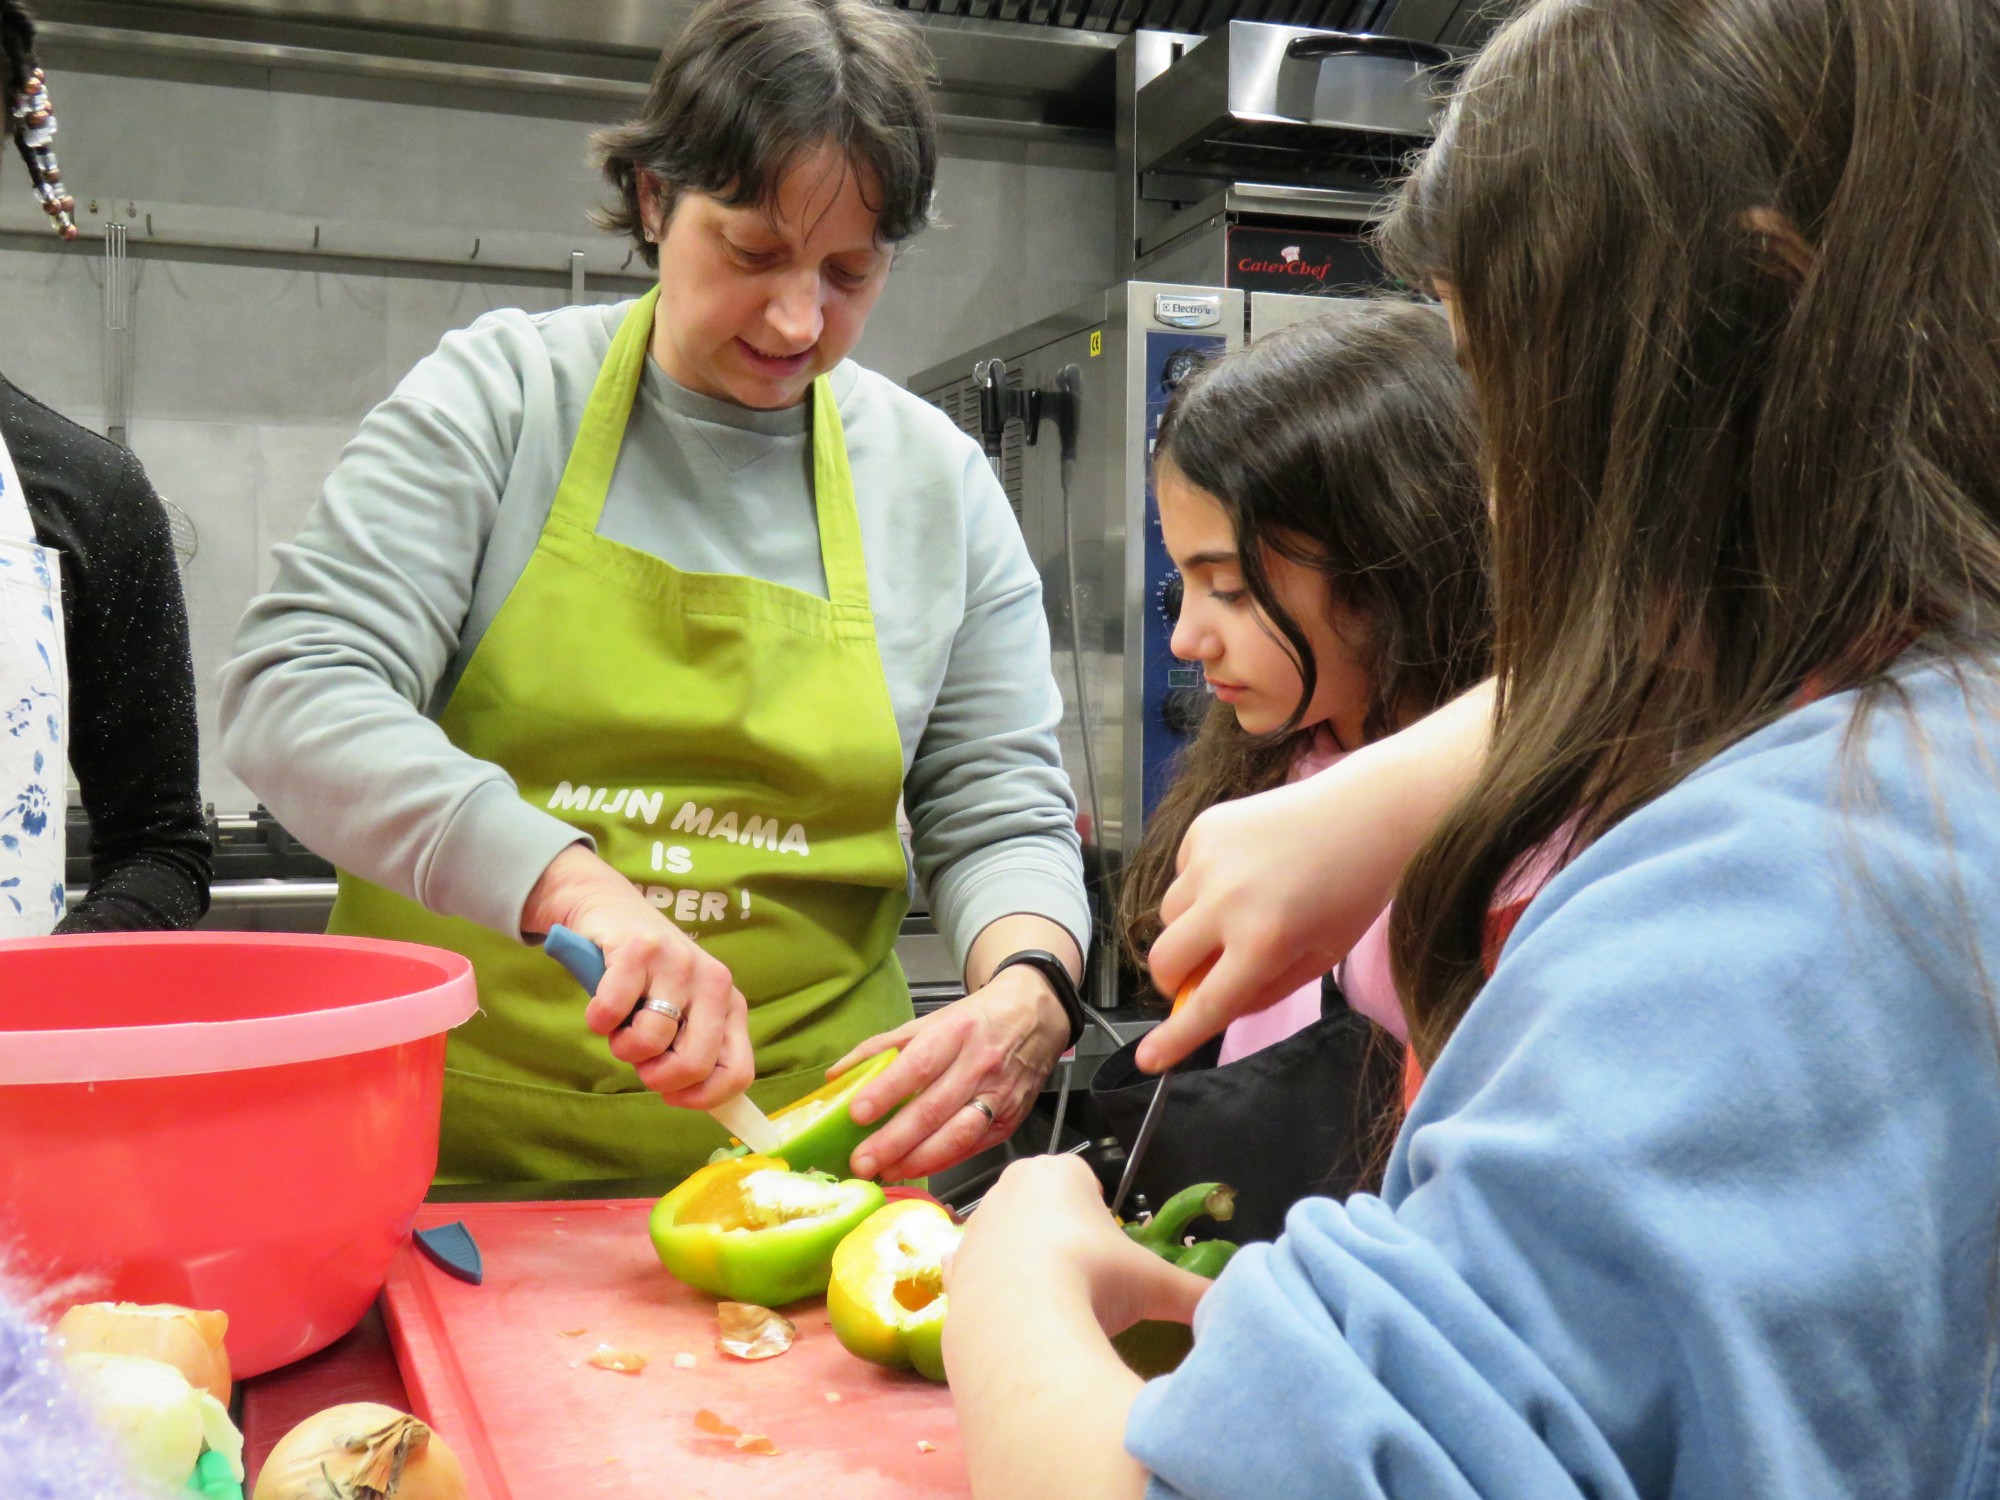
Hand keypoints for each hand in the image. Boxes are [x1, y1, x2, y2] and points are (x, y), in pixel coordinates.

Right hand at [522, 844, 752, 1109]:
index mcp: (730, 1005)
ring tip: (620, 1024)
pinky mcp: (640, 948)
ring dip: (622, 1046)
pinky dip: (598, 1019)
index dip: (702, 1098)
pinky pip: (612, 1012)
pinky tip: (601, 1005)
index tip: (672, 1095)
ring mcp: (679, 962)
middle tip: (640, 1059)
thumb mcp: (682, 1011)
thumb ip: (692, 1049)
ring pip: (650, 1040)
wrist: (609, 907)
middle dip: (657, 1077)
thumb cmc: (646, 976)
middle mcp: (714, 982)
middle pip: (695, 1064)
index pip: (738, 1072)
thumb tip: (691, 1099)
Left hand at [828, 964, 1068, 1179]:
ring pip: (957, 1134)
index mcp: (955, 1032)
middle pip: (933, 1108)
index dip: (887, 1091)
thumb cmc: (976, 1020)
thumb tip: (837, 1075)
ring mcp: (999, 1095)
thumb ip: (882, 1047)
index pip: (918, 1065)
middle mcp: (979, 1064)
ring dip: (918, 1159)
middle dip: (893, 1140)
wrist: (1035, 1016)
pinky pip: (974, 1146)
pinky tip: (917, 1168)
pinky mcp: (1010, 1119)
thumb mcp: (929, 1020)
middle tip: (862, 1161)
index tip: (857, 1113)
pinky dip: (944, 1160)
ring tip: (886, 1171)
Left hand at [944, 1154, 1210, 1341]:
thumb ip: (1196, 1292)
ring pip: (1010, 1236)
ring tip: (1055, 1305)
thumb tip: (1232, 1306)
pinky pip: (976, 1269)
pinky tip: (1014, 1314)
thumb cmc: (1091, 1282)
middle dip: (1065, 1235)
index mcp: (1060, 1170)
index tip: (1111, 1252)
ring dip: (1029, 1262)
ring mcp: (976, 1225)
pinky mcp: (953, 1264)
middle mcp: (1010, 1186)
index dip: (1102, 1217)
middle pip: (1045, 1204)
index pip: (1085, 1178)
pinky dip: (993, 1287)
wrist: (1019, 1327)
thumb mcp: (1155, 1284)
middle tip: (1088, 1280)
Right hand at [1143, 680, 1494, 1072]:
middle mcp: (1226, 902)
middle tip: (1206, 971)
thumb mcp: (1319, 957)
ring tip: (1239, 906)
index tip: (1148, 1060)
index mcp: (1263, 942)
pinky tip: (1243, 868)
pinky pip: (1180, 875)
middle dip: (1176, 978)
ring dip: (1190, 927)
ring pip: (1167, 916)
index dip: (1175, 1038)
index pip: (1206, 1003)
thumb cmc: (1353, 892)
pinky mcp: (1202, 828)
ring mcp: (1207, 860)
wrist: (1367, 811)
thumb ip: (1264, 990)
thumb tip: (1212, 1004)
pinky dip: (1200, 884)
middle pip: (1163, 960)